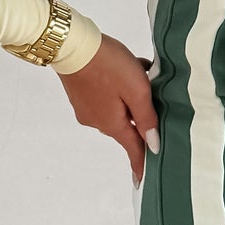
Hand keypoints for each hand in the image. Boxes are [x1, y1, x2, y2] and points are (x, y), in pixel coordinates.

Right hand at [58, 34, 159, 183]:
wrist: (72, 44)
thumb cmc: (108, 66)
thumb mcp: (137, 90)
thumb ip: (147, 118)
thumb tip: (153, 145)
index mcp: (113, 124)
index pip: (133, 149)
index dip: (141, 163)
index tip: (143, 181)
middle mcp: (97, 121)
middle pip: (127, 124)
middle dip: (141, 111)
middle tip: (153, 87)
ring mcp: (86, 108)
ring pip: (117, 107)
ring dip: (130, 94)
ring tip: (139, 69)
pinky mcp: (80, 94)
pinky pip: (106, 97)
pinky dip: (117, 86)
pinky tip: (124, 66)